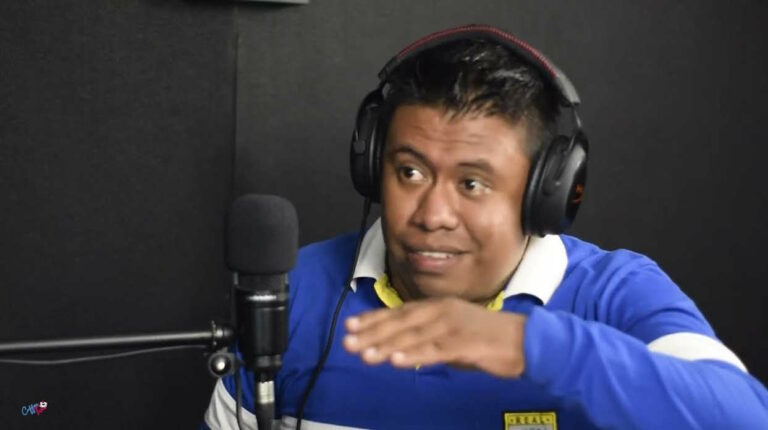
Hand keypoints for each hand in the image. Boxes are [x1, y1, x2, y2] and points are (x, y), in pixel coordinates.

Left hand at [343, 297, 526, 377]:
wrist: (526, 341)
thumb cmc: (488, 339)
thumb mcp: (452, 335)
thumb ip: (427, 339)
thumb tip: (400, 348)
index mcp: (438, 307)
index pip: (399, 313)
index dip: (373, 319)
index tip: (350, 326)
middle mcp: (442, 311)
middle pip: (400, 323)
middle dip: (372, 333)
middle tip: (347, 342)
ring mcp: (453, 326)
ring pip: (412, 336)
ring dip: (386, 345)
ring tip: (364, 354)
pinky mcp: (465, 343)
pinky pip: (434, 351)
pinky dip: (413, 356)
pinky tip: (396, 362)